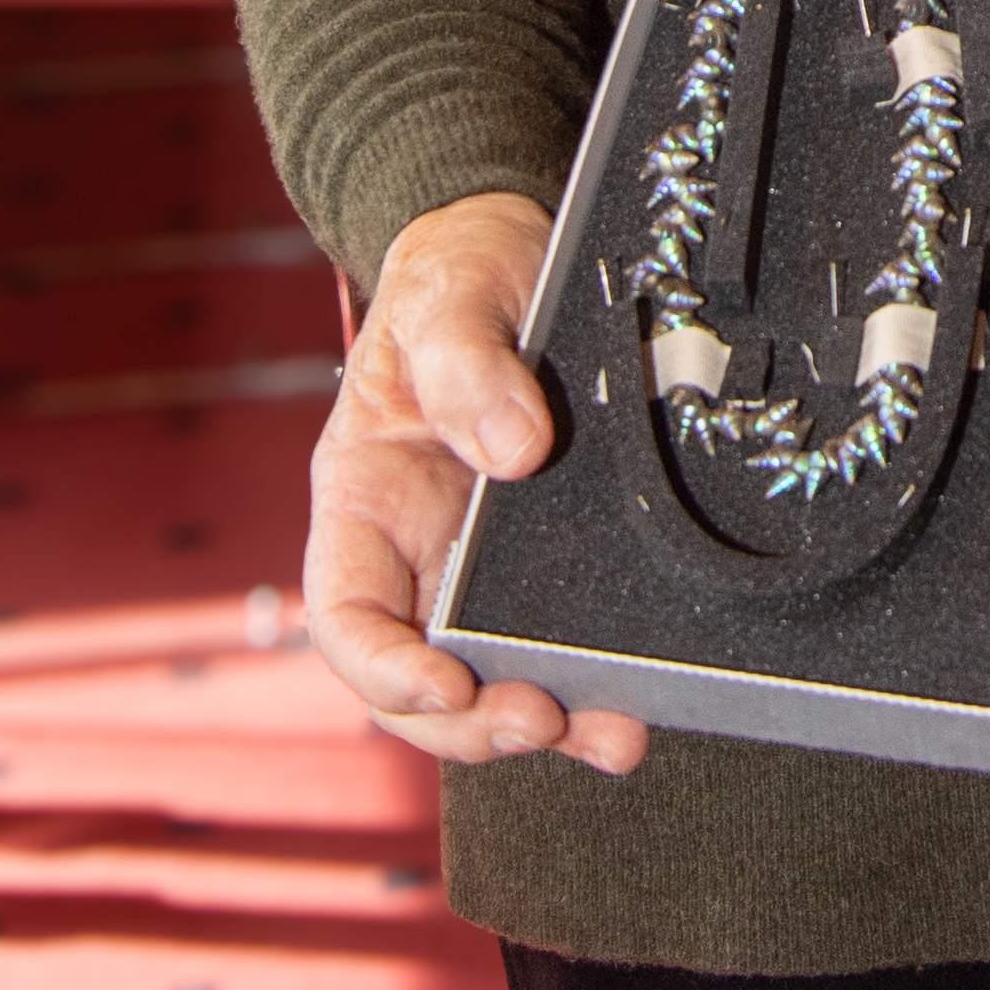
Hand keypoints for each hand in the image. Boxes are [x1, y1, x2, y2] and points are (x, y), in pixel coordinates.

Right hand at [302, 190, 648, 773]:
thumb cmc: (457, 276)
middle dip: (473, 722)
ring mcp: (480, 568)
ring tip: (613, 734)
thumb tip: (517, 451)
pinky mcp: (547, 563)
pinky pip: (560, 639)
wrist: (513, 255)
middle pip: (421, 679)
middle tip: (540, 718)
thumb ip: (469, 368)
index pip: (348, 618)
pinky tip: (640, 705)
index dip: (385, 671)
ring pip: (495, 677)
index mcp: (363, 505)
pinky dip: (594, 684)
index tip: (445, 686)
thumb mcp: (451, 302)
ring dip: (547, 720)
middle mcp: (415, 555)